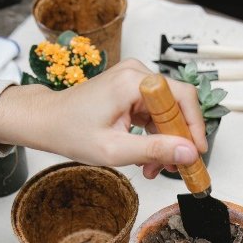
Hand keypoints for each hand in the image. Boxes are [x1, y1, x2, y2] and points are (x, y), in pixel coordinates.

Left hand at [0, 59, 207, 178]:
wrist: (46, 121)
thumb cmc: (70, 132)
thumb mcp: (115, 150)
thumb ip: (155, 151)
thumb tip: (189, 153)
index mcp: (133, 83)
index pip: (182, 97)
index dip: (194, 126)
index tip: (197, 153)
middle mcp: (136, 74)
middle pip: (176, 105)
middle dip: (178, 139)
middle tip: (175, 167)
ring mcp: (133, 80)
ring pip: (166, 112)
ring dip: (165, 141)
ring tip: (154, 169)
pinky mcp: (130, 89)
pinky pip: (154, 112)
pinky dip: (154, 135)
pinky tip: (146, 157)